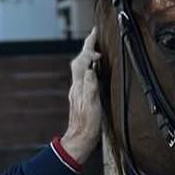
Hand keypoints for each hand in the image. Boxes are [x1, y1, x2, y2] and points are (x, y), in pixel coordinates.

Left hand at [61, 27, 103, 164]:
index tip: (98, 43)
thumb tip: (91, 68)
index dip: (90, 50)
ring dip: (88, 55)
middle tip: (95, 34)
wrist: (79, 140)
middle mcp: (76, 86)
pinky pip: (84, 76)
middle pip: (79, 61)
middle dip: (87, 47)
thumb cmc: (87, 125)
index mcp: (79, 86)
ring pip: (81, 68)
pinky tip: (95, 70)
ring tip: (96, 47)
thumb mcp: (92, 105)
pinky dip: (89, 67)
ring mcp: (78, 92)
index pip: (82, 61)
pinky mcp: (80, 97)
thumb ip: (91, 86)